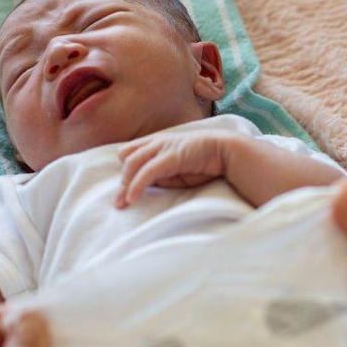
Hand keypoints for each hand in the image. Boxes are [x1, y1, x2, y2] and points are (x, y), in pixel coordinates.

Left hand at [114, 129, 250, 206]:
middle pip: (126, 157)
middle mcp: (156, 142)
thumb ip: (160, 176)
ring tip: (123, 204)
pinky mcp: (171, 156)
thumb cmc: (203, 163)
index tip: (123, 191)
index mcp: (157, 142)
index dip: (126, 170)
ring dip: (125, 185)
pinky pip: (147, 172)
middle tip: (119, 202)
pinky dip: (136, 186)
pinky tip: (132, 200)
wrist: (226, 151)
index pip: (129, 152)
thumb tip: (143, 185)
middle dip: (122, 180)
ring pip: (132, 164)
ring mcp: (163, 147)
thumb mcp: (176, 172)